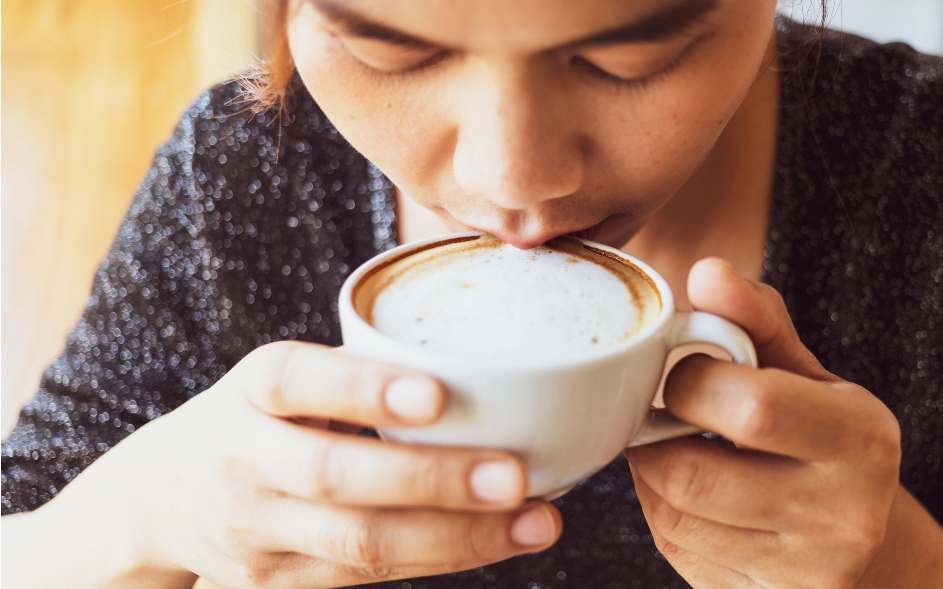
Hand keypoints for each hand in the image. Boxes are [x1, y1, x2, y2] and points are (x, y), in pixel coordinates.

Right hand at [48, 341, 561, 587]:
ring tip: (537, 522)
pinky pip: (368, 576)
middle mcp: (244, 460)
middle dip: (432, 480)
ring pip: (359, 542)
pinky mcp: (275, 582)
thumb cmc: (256, 420)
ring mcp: (255, 532)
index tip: (438, 395)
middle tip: (516, 475)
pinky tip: (502, 541)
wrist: (156, 500)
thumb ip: (356, 372)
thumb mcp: (279, 379)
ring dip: (457, 536)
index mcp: (251, 391)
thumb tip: (490, 361)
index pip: (295, 381)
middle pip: (335, 476)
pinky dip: (443, 558)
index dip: (365, 389)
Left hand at [624, 258, 900, 588]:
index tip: (684, 372)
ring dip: (652, 475)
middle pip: (692, 474)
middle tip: (663, 414)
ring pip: (673, 516)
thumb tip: (706, 273)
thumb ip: (757, 321)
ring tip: (677, 449)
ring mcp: (804, 572)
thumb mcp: (806, 375)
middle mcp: (843, 515)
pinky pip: (678, 550)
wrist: (867, 549)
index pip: (753, 406)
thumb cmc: (824, 442)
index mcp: (861, 439)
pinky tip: (691, 494)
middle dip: (656, 436)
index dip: (691, 382)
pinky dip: (664, 512)